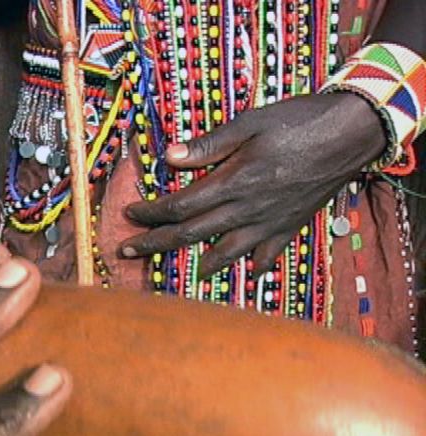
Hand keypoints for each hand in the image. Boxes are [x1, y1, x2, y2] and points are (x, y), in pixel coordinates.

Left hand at [119, 92, 387, 277]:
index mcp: (233, 182)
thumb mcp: (250, 123)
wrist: (354, 132)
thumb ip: (209, 144)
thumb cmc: (300, 121)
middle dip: (154, 243)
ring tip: (177, 270)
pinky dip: (253, 264)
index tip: (129, 213)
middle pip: (191, 234)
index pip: (180, 206)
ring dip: (197, 263)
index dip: (151, 213)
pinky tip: (244, 269)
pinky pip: (267, 255)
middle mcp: (248, 209)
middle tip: (126, 250)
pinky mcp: (291, 226)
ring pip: (225, 253)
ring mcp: (270, 223)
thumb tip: (170, 157)